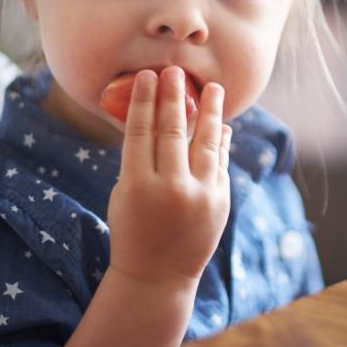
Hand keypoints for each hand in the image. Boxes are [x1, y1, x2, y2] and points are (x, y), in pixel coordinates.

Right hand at [106, 67, 231, 285]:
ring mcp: (199, 196)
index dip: (145, 101)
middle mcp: (170, 189)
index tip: (148, 76)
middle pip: (172, 131)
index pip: (141, 132)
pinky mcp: (220, 202)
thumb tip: (161, 119)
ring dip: (210, 112)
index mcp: (137, 186)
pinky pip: (220, 163)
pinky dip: (221, 142)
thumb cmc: (133, 228)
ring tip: (214, 88)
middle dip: (174, 97)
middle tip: (175, 71)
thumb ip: (141, 159)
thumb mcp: (124, 194)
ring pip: (206, 143)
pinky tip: (221, 124)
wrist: (157, 275)